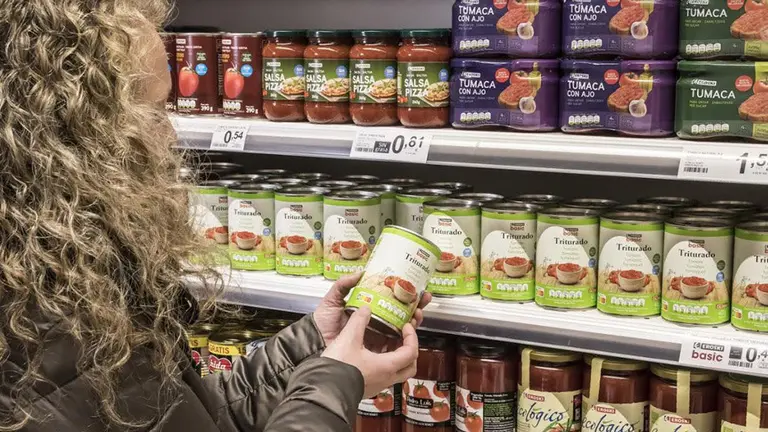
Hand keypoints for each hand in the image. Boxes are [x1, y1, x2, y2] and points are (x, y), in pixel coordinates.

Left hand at [313, 272, 431, 347]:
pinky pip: (394, 345)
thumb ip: (344, 284)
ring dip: (414, 321)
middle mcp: (375, 323)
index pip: (391, 301)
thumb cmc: (322, 322)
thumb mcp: (333, 298)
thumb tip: (360, 272)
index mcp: (368, 309)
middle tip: (422, 299)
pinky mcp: (375, 350)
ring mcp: (377, 337)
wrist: (314, 342)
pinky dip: (405, 339)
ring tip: (417, 313)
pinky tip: (409, 330)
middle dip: (415, 306)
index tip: (415, 287)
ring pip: (402, 329)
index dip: (405, 295)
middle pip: (402, 314)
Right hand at [322, 306, 418, 397]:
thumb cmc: (338, 369)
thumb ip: (358, 321)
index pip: (412, 351)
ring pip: (397, 372)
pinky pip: (383, 376)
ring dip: (397, 358)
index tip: (406, 326)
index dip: (412, 336)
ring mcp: (377, 385)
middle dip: (410, 350)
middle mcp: (385, 378)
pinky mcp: (367, 387)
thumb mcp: (348, 339)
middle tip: (404, 338)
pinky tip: (371, 354)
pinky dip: (384, 364)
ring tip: (388, 344)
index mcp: (387, 366)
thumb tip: (365, 309)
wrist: (323, 391)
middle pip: (410, 366)